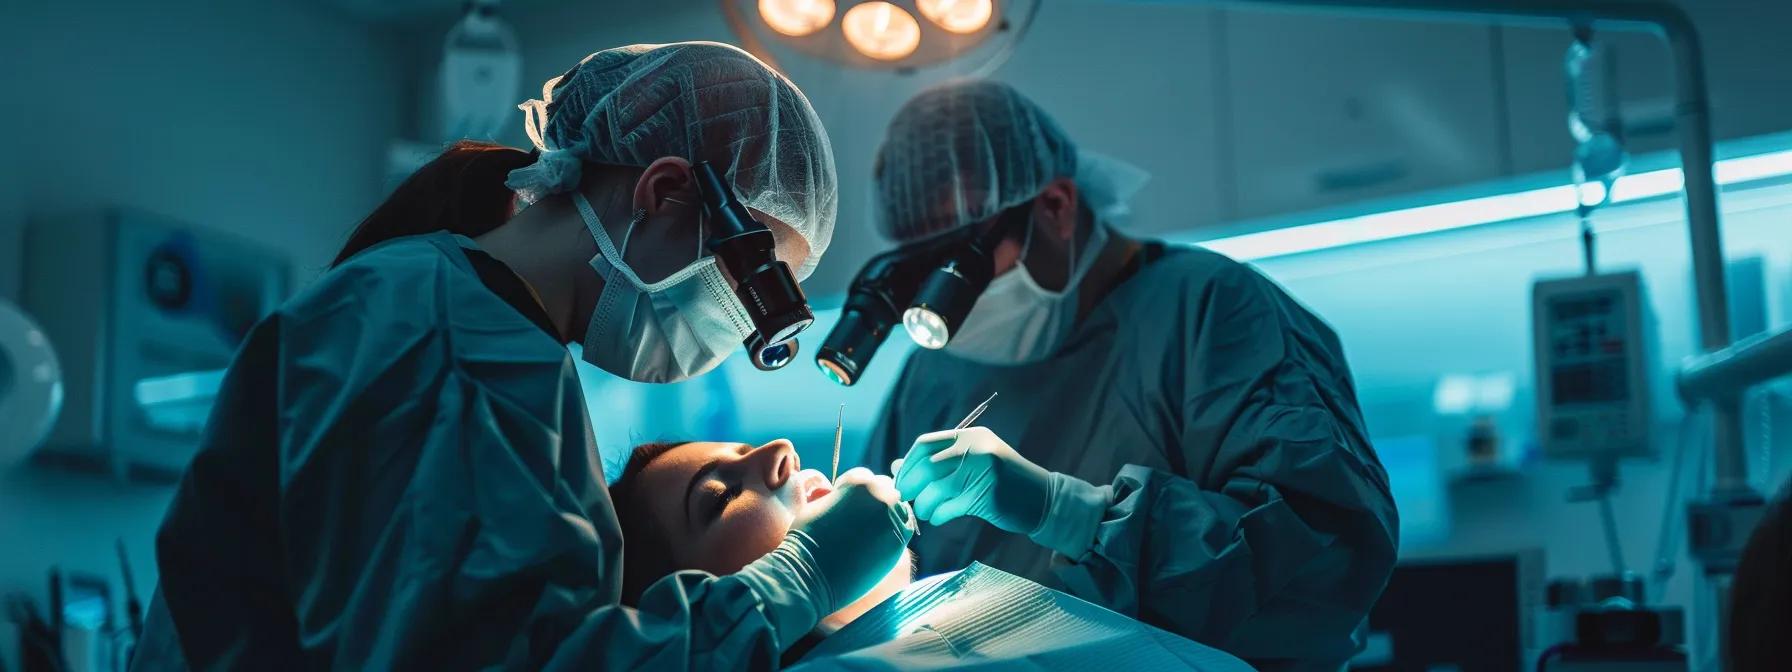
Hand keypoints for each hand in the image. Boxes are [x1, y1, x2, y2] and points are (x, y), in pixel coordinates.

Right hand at [785, 468, 913, 611]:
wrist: (811, 574)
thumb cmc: (806, 540)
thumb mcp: (816, 504)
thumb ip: (835, 494)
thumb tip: (839, 493)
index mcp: (858, 482)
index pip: (866, 477)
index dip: (856, 491)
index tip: (850, 504)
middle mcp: (880, 495)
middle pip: (886, 490)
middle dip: (874, 500)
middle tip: (862, 519)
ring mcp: (892, 518)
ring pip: (898, 508)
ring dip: (887, 515)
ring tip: (869, 532)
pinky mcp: (899, 541)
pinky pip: (904, 528)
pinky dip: (894, 532)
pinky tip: (877, 543)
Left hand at [890, 427, 1050, 533]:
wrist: (1041, 498)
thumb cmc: (1001, 482)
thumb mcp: (970, 465)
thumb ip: (937, 464)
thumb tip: (895, 467)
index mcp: (970, 436)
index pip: (925, 445)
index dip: (908, 464)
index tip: (901, 481)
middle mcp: (977, 449)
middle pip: (928, 465)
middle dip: (910, 484)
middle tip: (905, 498)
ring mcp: (984, 471)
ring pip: (937, 488)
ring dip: (925, 504)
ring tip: (926, 512)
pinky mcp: (989, 495)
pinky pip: (952, 506)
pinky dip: (940, 514)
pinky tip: (940, 518)